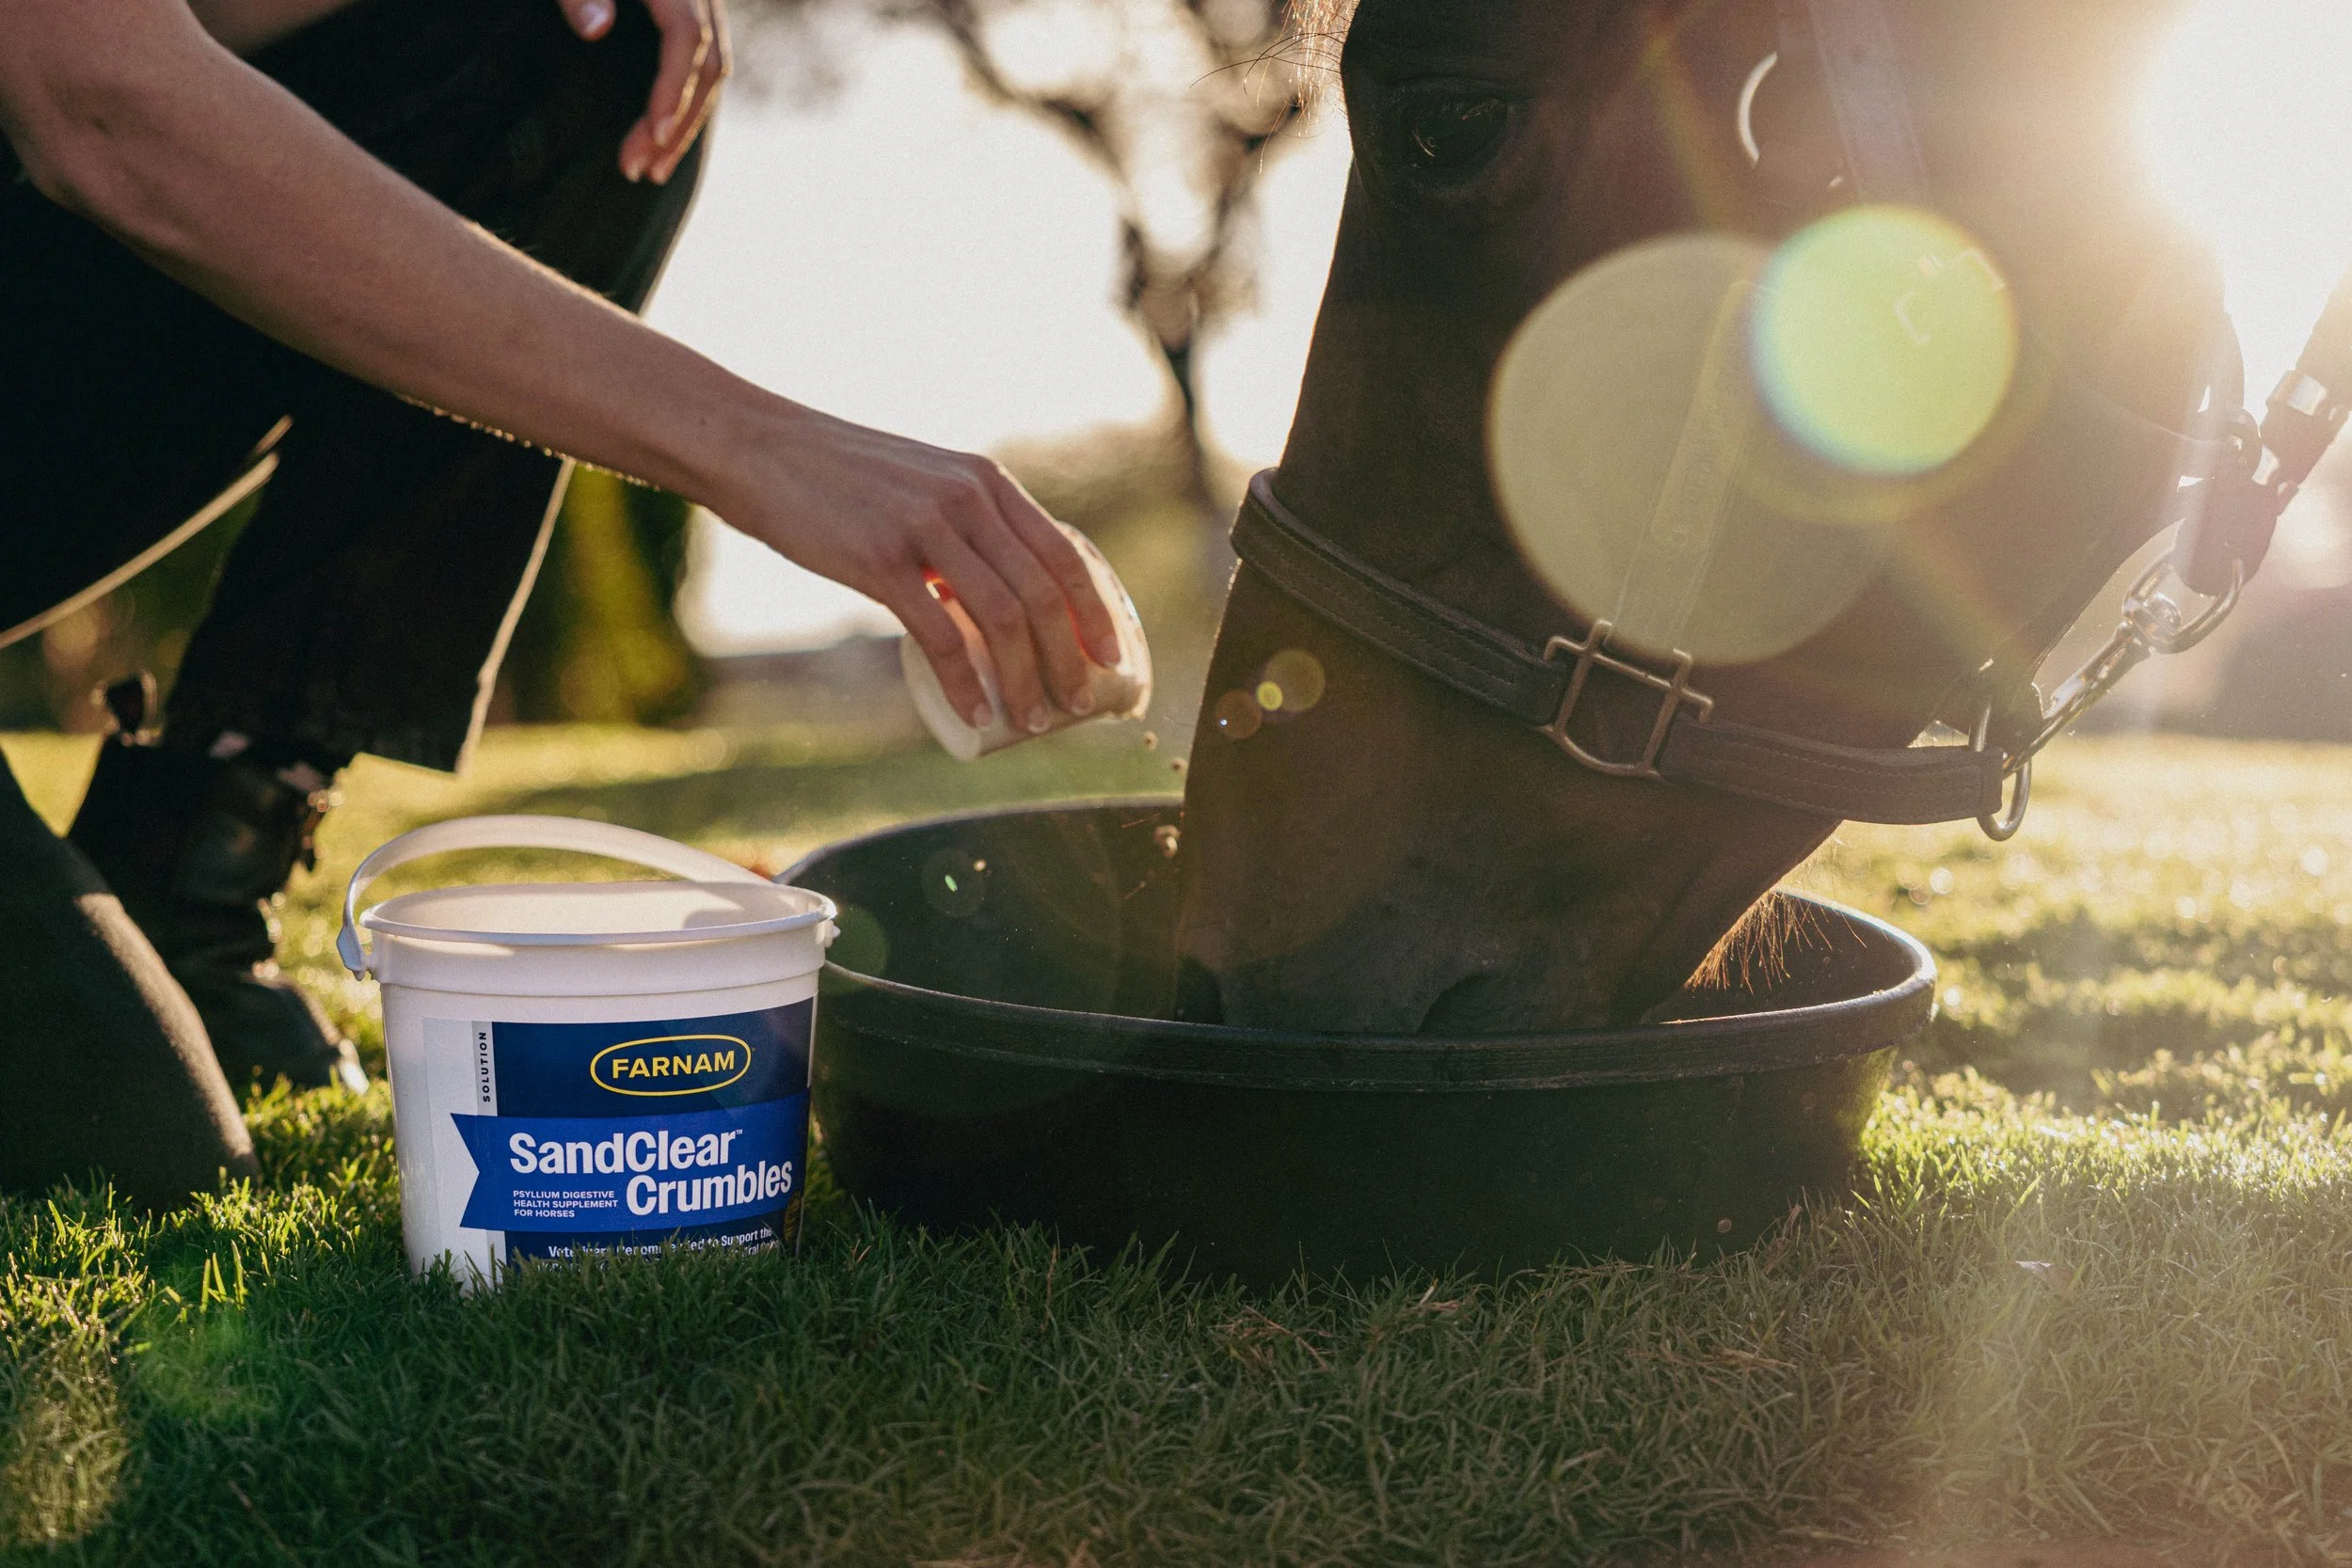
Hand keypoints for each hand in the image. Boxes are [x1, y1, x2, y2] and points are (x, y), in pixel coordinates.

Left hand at [556, 0, 728, 183]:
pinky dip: (688, 98)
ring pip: (714, 65)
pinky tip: (663, 128)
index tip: (649, 136)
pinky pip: (703, 57)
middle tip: (640, 171)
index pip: (687, 37)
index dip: (673, 90)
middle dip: (680, 123)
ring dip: (688, 121)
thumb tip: (598, 31)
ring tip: (652, 167)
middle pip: (710, 62)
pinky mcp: (685, 4)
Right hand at [717, 409, 1125, 735]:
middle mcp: (966, 499)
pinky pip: (940, 636)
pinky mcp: (879, 560)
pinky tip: (975, 716)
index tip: (1112, 660)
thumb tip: (998, 589)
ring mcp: (923, 528)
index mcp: (986, 482)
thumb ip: (966, 522)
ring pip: (1001, 619)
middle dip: (1070, 660)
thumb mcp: (925, 481)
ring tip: (1031, 721)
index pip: (1063, 555)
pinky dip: (967, 684)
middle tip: (1079, 706)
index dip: (1096, 615)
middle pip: (1042, 594)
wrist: (764, 450)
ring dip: (1026, 681)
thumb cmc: (844, 479)